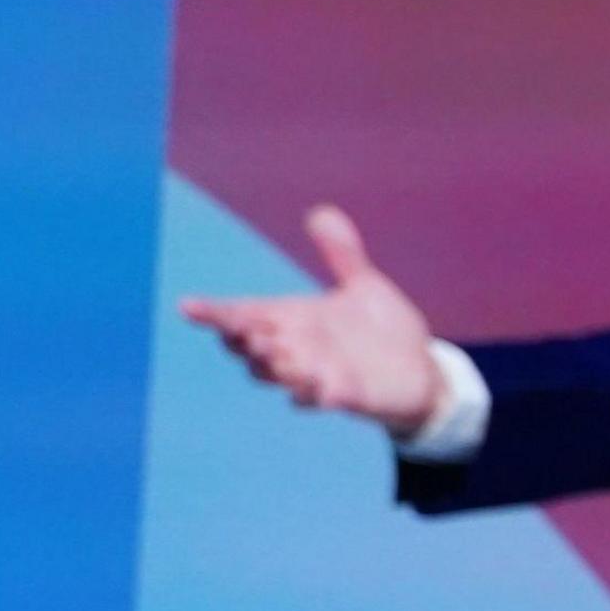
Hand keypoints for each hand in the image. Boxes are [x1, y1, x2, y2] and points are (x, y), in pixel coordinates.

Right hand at [180, 204, 446, 432]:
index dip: (213, 313)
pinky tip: (320, 388)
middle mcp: (296, 349)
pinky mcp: (345, 396)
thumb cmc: (385, 330)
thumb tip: (321, 213)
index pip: (242, 315)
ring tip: (271, 349)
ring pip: (276, 375)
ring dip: (271, 364)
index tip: (186, 307)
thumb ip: (342, 254)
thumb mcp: (365, 286)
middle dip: (239, 338)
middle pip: (247, 348)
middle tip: (240, 326)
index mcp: (293, 319)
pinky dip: (316, 393)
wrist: (423, 372)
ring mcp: (317, 376)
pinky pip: (321, 398)